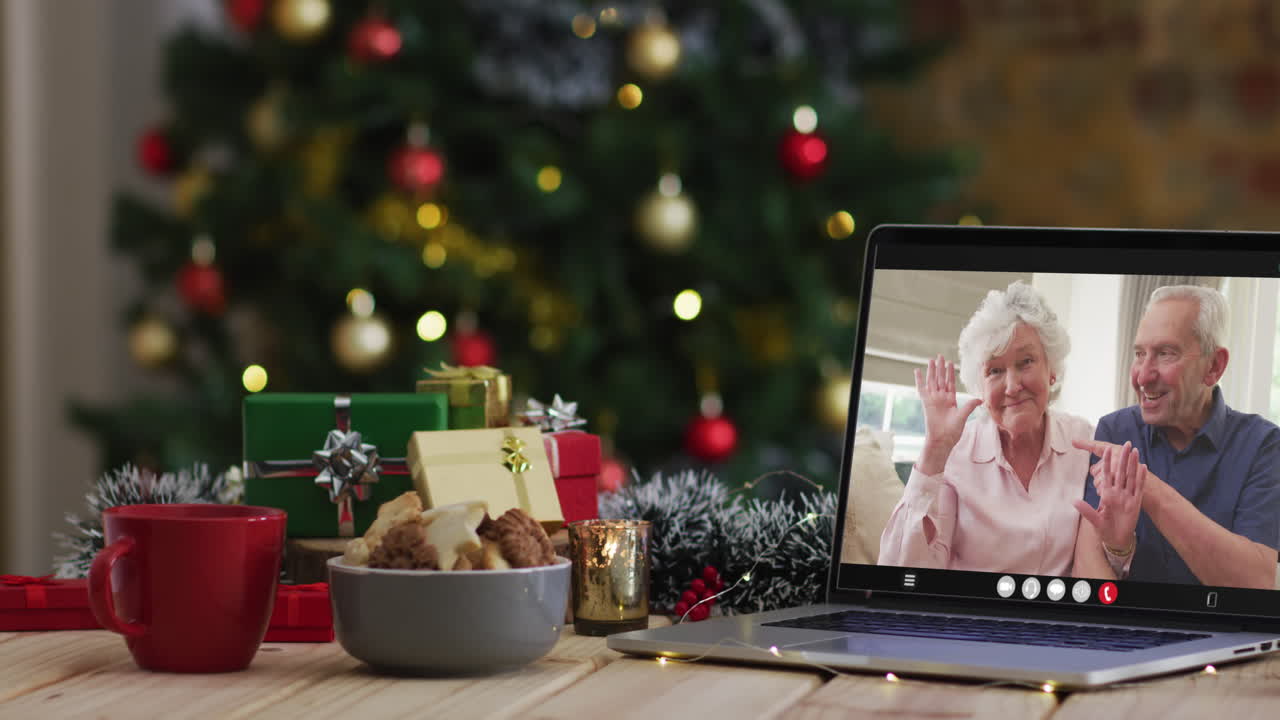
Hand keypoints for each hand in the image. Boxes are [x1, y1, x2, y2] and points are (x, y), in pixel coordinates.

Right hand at [914, 355, 982, 474]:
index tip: (950, 362)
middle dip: (940, 367)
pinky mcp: (925, 402)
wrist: (941, 439)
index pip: (950, 382)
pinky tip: (917, 371)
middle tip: (940, 356)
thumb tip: (980, 399)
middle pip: (940, 379)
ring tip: (931, 360)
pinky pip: (921, 389)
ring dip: (931, 370)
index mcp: (950, 400)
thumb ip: (969, 406)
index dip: (950, 373)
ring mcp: (933, 399)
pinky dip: (919, 380)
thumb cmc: (952, 431)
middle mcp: (941, 397)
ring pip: (932, 381)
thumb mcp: (963, 416)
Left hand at [1072, 440, 1144, 551]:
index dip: (1107, 462)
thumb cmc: (1104, 528)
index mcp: (1107, 494)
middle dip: (1123, 458)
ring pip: (1131, 477)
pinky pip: (1139, 489)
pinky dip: (1142, 479)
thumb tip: (1074, 501)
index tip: (1107, 448)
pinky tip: (1144, 467)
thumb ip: (1087, 510)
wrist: (1117, 539)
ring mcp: (1128, 497)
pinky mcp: (1136, 503)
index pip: (1107, 474)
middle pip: (1121, 472)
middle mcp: (1118, 493)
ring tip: (1135, 451)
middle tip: (1126, 443)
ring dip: (1133, 464)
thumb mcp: (1094, 520)